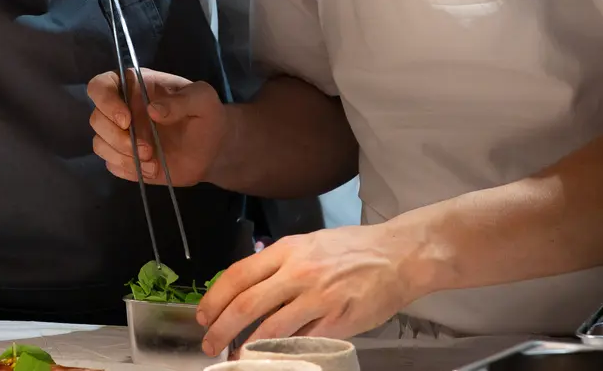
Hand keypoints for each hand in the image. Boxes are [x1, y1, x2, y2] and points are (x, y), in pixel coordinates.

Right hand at [87, 69, 227, 185]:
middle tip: (148, 149)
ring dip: (122, 155)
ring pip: (99, 143)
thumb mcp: (203, 99)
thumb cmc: (206, 116)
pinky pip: (110, 163)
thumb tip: (153, 110)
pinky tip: (151, 170)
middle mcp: (122, 108)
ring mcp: (121, 135)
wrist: (213, 149)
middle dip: (118, 138)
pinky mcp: (124, 158)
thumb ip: (182, 100)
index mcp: (134, 86)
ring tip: (152, 162)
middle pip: (96, 119)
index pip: (100, 86)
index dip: (106, 101)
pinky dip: (128, 168)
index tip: (127, 119)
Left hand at [196, 224, 424, 354]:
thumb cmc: (353, 249)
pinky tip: (271, 358)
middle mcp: (299, 272)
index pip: (238, 274)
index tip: (203, 315)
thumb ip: (280, 263)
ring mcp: (319, 298)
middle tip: (209, 343)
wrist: (398, 255)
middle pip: (246, 304)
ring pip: (270, 328)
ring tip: (236, 356)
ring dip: (247, 346)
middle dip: (221, 328)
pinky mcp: (338, 321)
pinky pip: (302, 341)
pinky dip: (282, 352)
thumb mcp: (310, 244)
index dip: (215, 298)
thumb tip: (249, 286)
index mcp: (288, 251)